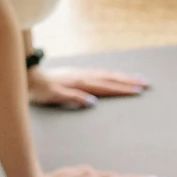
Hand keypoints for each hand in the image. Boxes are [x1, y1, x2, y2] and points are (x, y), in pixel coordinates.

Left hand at [28, 65, 147, 107]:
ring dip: (124, 77)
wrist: (29, 76)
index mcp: (81, 83)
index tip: (139, 91)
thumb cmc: (40, 90)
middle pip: (112, 79)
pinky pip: (101, 73)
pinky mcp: (79, 74)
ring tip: (138, 79)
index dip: (123, 89)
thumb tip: (93, 102)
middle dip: (130, 81)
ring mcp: (82, 73)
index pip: (107, 87)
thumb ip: (74, 98)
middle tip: (146, 83)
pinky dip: (112, 75)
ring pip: (108, 74)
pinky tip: (116, 76)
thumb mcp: (54, 96)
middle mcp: (84, 76)